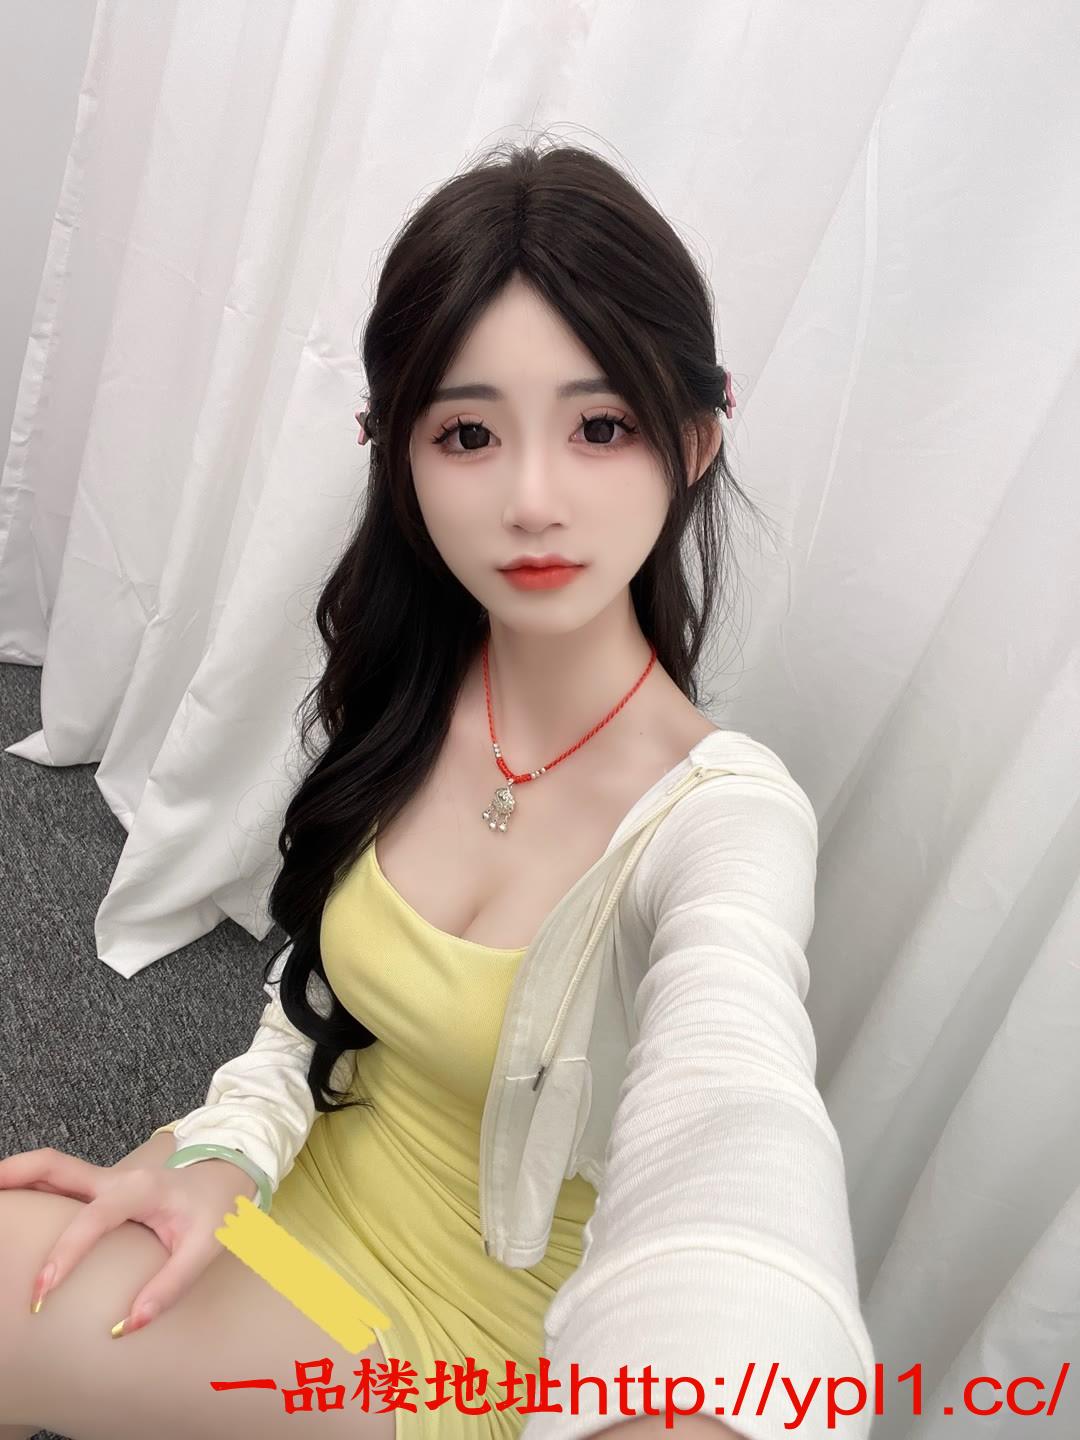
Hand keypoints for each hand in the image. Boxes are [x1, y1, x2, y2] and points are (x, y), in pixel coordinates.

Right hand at [0, 1143, 258, 1334]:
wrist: (229, 1175)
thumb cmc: (216, 1211)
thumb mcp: (206, 1248)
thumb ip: (170, 1286)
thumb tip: (127, 1326)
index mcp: (141, 1189)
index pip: (94, 1218)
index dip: (65, 1254)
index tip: (41, 1294)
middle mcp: (116, 1178)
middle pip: (56, 1165)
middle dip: (15, 1174)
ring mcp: (105, 1179)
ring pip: (52, 1169)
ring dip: (17, 1177)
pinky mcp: (99, 1188)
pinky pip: (58, 1182)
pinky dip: (30, 1188)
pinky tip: (11, 1204)